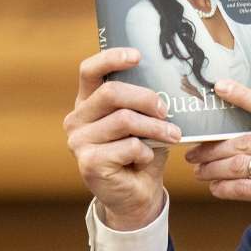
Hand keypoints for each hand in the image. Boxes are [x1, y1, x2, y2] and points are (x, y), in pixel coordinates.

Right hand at [64, 48, 181, 229]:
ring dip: (156, 128)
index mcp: (88, 103)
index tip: (137, 56)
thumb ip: (145, 103)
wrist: (137, 194)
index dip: (111, 58)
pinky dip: (146, 152)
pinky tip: (146, 159)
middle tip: (167, 111)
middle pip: (112, 93)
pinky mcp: (88, 163)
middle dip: (146, 99)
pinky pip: (128, 147)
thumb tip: (169, 82)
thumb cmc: (142, 152)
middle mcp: (77, 119)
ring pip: (125, 120)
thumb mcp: (145, 122)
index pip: (89, 71)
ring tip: (173, 136)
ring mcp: (78, 142)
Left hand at [186, 79, 250, 250]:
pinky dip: (226, 188)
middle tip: (196, 152)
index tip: (220, 88)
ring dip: (215, 168)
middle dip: (214, 147)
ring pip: (240, 163)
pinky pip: (245, 188)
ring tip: (201, 172)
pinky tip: (217, 189)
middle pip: (245, 140)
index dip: (241, 96)